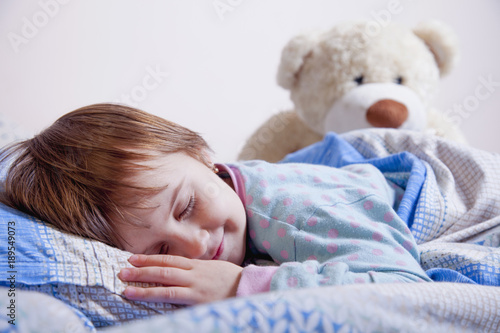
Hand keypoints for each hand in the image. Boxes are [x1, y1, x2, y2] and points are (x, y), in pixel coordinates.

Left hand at [118, 254, 242, 304]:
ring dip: (143, 282)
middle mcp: (194, 273)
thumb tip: (183, 272)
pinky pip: (172, 297)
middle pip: (163, 268)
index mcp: (198, 265)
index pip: (170, 259)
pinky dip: (156, 296)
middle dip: (142, 268)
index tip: (134, 257)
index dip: (151, 258)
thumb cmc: (234, 282)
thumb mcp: (216, 271)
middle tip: (122, 268)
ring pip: (164, 282)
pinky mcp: (197, 299)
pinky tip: (143, 297)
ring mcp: (195, 285)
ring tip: (125, 284)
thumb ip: (199, 271)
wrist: (251, 288)